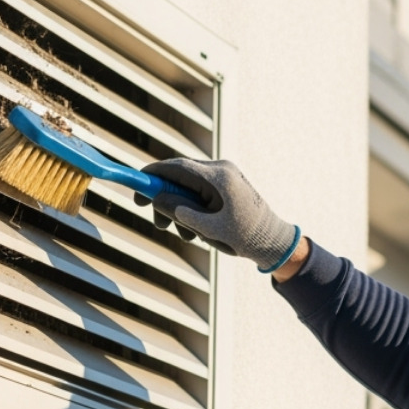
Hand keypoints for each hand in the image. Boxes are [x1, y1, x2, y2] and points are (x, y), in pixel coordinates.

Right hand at [135, 158, 300, 271]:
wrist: (273, 241)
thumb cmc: (245, 237)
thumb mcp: (208, 228)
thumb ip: (180, 212)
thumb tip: (156, 199)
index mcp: (219, 177)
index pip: (177, 167)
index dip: (153, 174)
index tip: (136, 186)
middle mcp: (221, 170)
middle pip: (179, 176)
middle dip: (164, 199)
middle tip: (157, 224)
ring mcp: (224, 176)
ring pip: (187, 186)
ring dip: (179, 209)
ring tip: (187, 235)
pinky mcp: (225, 185)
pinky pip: (199, 191)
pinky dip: (191, 208)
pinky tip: (198, 231)